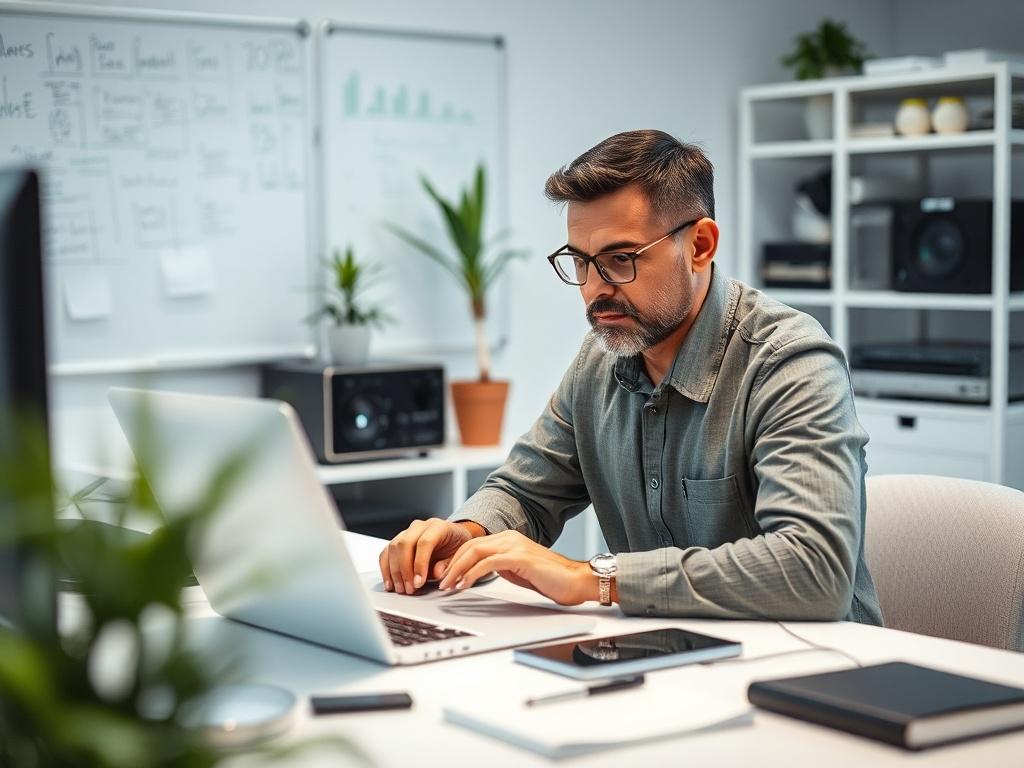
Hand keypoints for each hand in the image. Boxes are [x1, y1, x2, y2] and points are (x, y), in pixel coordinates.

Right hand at [378, 519, 484, 593]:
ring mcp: (407, 532)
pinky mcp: (398, 540)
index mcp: (438, 526)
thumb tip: (437, 573)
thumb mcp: (459, 555)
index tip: (419, 583)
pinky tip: (390, 583)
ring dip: (394, 571)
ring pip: (393, 547)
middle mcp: (420, 526)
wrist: (453, 538)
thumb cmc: (456, 546)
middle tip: (409, 589)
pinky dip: (386, 569)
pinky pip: (386, 552)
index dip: (420, 564)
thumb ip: (449, 564)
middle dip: (404, 570)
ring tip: (401, 589)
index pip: (424, 542)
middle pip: (404, 544)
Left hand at [438, 530, 596, 605]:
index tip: (446, 576)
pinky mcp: (520, 557)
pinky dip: (472, 574)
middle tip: (441, 582)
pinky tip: (464, 585)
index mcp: (508, 539)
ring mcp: (514, 546)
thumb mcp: (518, 570)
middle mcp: (509, 538)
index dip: (456, 560)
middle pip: (470, 546)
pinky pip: (488, 563)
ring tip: (448, 585)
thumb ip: (500, 566)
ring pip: (475, 552)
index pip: (473, 545)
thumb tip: (479, 572)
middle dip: (451, 565)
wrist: (576, 581)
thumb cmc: (550, 579)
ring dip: (457, 570)